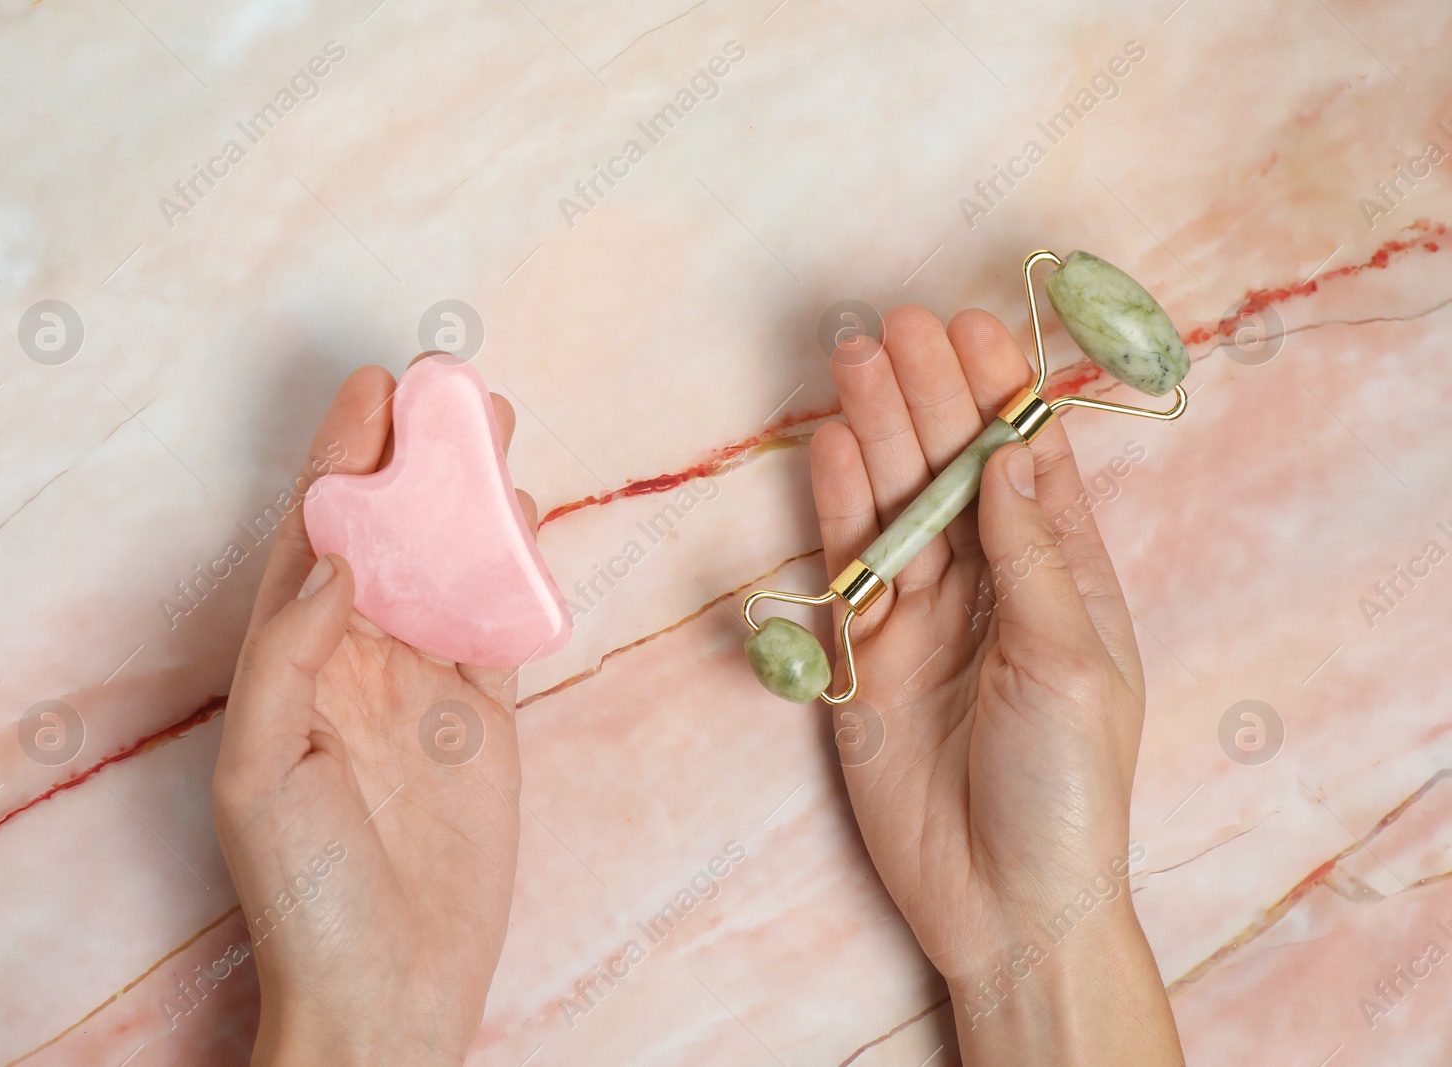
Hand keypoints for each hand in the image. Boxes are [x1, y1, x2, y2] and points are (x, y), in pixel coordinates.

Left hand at [212, 364, 536, 1066]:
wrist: (389, 988)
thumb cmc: (304, 893)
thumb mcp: (263, 771)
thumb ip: (290, 656)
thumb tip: (335, 558)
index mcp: (290, 662)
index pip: (317, 538)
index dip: (341, 458)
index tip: (375, 389)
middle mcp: (356, 660)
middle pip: (390, 535)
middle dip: (416, 460)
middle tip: (451, 389)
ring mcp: (424, 686)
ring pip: (450, 567)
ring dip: (471, 501)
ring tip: (497, 431)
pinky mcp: (484, 718)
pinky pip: (499, 625)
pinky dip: (513, 572)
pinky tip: (525, 522)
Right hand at [812, 308, 1181, 1061]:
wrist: (1002, 900)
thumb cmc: (1067, 785)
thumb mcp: (1070, 661)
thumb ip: (1031, 555)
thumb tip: (1015, 453)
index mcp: (1062, 577)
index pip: (1027, 465)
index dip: (1000, 396)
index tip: (972, 330)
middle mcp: (990, 582)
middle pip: (952, 469)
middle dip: (929, 395)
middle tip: (896, 324)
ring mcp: (922, 615)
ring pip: (894, 503)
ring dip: (876, 431)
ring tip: (854, 359)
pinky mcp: (863, 653)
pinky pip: (848, 565)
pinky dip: (838, 506)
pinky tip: (829, 445)